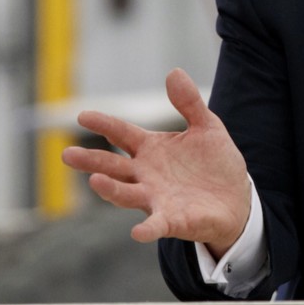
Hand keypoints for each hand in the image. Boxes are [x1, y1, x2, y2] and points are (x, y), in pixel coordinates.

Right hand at [62, 68, 250, 258]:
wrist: (236, 198)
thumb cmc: (215, 162)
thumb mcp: (207, 127)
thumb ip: (190, 103)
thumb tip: (174, 72)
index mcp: (152, 149)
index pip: (122, 134)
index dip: (104, 124)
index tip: (83, 116)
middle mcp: (146, 175)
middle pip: (113, 166)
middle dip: (91, 161)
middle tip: (67, 155)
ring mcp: (156, 198)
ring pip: (126, 194)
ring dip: (111, 189)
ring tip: (96, 180)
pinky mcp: (172, 220)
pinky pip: (155, 225)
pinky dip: (147, 229)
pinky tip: (138, 232)